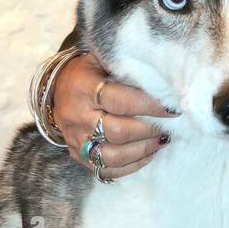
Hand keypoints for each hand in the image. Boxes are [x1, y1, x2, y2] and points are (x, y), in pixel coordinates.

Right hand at [51, 51, 180, 179]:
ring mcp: (75, 139)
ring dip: (143, 150)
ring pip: (112, 155)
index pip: (119, 100)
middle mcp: (76, 116)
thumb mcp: (103, 58)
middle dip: (149, 129)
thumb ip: (128, 64)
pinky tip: (149, 154)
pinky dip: (131, 166)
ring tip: (163, 139)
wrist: (57, 88)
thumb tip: (166, 77)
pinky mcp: (78, 155)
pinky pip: (106, 169)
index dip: (149, 105)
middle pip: (117, 131)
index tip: (171, 107)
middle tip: (170, 124)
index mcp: (83, 87)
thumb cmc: (91, 71)